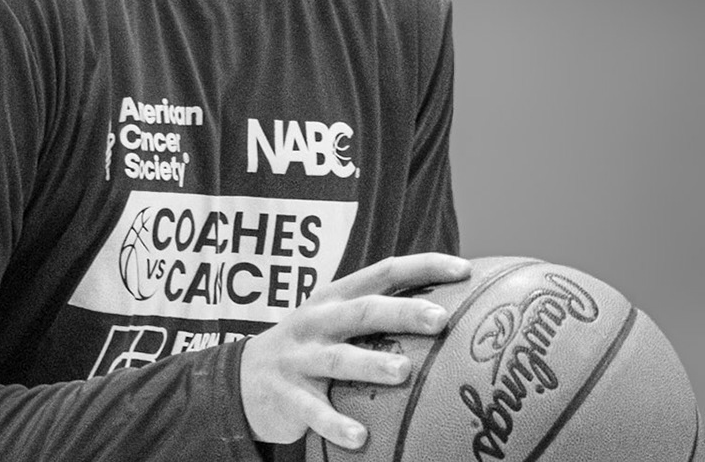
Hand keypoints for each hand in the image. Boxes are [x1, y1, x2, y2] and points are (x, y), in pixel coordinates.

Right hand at [238, 252, 471, 450]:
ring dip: (370, 363)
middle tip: (440, 319)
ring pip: (337, 358)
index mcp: (334, 299)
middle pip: (362, 312)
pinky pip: (312, 410)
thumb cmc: (308, 348)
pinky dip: (334, 422)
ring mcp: (298, 358)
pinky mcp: (285, 394)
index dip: (421, 268)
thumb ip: (376, 317)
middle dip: (401, 312)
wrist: (242, 378)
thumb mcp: (334, 322)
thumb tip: (450, 316)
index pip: (381, 274)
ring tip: (403, 371)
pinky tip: (359, 437)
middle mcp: (316, 322)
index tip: (463, 270)